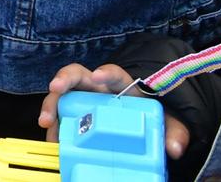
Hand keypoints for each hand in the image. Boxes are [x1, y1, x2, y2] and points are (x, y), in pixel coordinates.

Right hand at [38, 65, 188, 157]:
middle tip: (55, 88)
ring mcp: (85, 100)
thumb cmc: (153, 115)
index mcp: (123, 86)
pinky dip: (54, 127)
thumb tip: (174, 148)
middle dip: (64, 79)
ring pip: (63, 95)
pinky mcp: (76, 114)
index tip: (98, 76)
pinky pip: (61, 116)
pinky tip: (52, 139)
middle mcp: (99, 89)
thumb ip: (174, 131)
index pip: (115, 74)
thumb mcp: (168, 122)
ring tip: (46, 122)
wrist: (145, 121)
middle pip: (77, 75)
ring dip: (51, 105)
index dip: (106, 73)